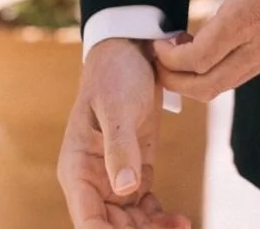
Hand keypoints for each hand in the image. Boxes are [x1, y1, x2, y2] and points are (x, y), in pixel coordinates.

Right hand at [57, 37, 190, 228]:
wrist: (131, 49)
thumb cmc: (115, 74)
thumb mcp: (117, 107)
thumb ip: (119, 147)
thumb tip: (125, 189)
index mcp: (78, 169)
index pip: (88, 221)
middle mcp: (92, 180)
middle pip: (110, 227)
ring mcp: (113, 176)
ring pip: (128, 222)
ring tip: (182, 227)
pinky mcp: (135, 167)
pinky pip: (143, 206)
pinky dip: (159, 218)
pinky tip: (180, 220)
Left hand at [151, 0, 259, 101]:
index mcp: (248, 16)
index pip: (197, 58)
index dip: (169, 57)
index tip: (159, 40)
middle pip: (207, 87)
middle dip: (176, 80)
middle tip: (162, 57)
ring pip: (227, 85)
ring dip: (199, 77)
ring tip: (188, 46)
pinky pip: (248, 72)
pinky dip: (223, 68)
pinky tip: (220, 41)